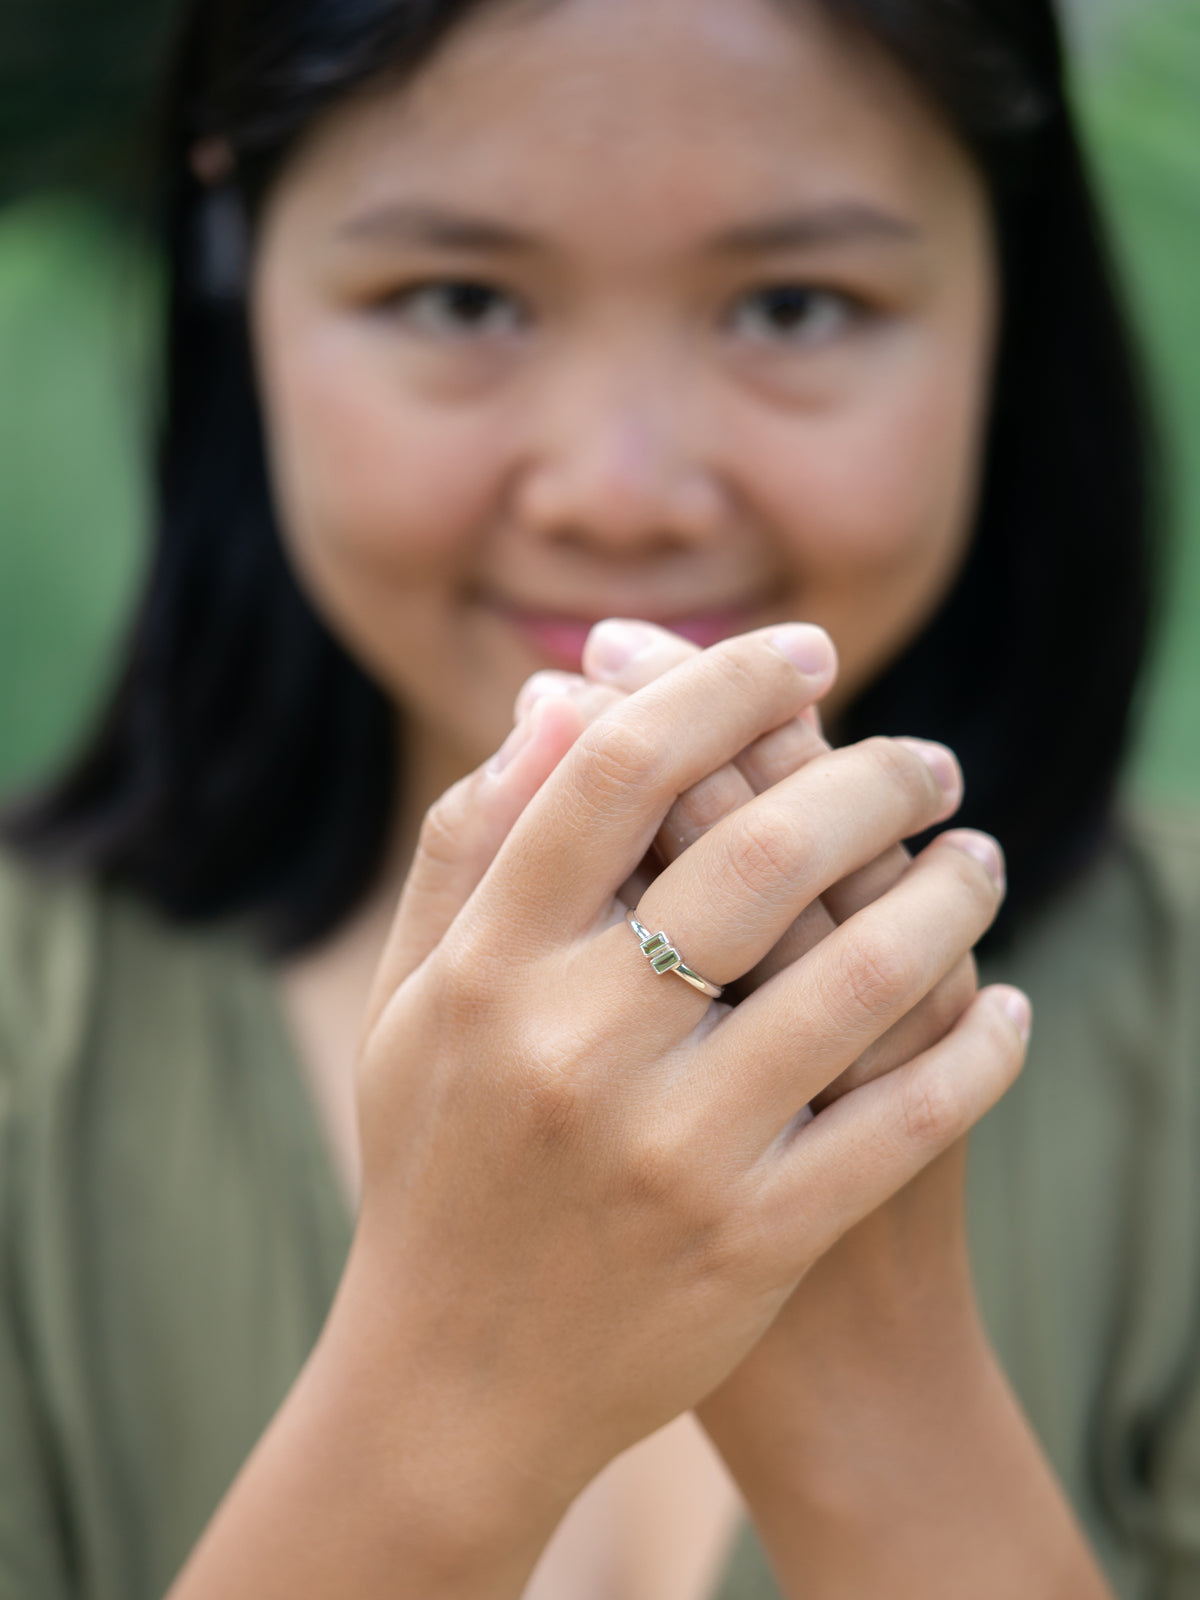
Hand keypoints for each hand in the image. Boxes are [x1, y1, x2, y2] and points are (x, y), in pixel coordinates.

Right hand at [338, 624, 1019, 1563]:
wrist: (455, 1388)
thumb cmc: (440, 1164)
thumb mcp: (417, 1002)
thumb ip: (472, 845)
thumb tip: (561, 700)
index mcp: (488, 967)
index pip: (616, 770)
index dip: (722, 684)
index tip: (806, 650)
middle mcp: (574, 1045)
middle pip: (760, 849)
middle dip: (874, 777)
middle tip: (931, 761)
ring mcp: (671, 1149)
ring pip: (860, 975)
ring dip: (950, 895)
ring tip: (980, 859)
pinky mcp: (751, 1241)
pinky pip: (902, 1121)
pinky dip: (979, 1050)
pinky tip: (1008, 1006)